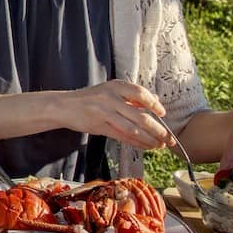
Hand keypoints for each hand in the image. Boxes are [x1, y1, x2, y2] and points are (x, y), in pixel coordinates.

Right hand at [60, 79, 174, 150]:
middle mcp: (111, 97)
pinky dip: (136, 143)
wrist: (63, 106)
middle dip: (158, 130)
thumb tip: (156, 99)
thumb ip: (131, 96)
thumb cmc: (89, 99)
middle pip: (141, 116)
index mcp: (115, 86)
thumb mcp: (109, 91)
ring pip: (133, 129)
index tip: (163, 114)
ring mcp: (105, 112)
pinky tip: (145, 146)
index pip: (141, 93)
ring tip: (160, 145)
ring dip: (149, 139)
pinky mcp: (99, 126)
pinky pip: (122, 136)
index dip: (155, 104)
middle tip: (169, 138)